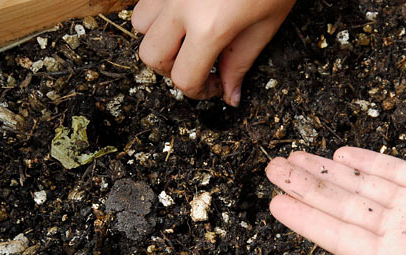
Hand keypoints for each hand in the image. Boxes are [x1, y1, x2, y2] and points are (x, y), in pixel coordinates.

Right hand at [132, 0, 294, 104]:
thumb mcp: (265, 25)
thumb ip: (241, 62)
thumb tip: (230, 95)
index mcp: (210, 27)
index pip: (184, 78)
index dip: (200, 91)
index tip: (216, 87)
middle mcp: (180, 7)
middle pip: (153, 57)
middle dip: (174, 70)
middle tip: (202, 66)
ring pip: (140, 25)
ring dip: (160, 39)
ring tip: (189, 37)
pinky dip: (159, 12)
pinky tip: (186, 12)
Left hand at [265, 147, 405, 254]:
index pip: (338, 237)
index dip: (305, 218)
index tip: (276, 201)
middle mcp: (399, 231)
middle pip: (342, 206)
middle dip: (307, 186)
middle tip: (274, 168)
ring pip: (360, 184)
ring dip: (328, 171)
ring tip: (296, 157)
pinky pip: (391, 169)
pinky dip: (366, 161)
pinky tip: (342, 155)